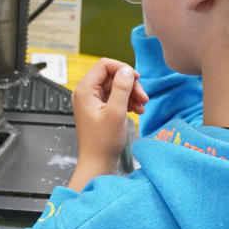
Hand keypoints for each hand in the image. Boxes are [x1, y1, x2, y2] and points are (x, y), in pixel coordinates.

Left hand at [69, 59, 148, 191]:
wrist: (98, 163)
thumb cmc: (103, 142)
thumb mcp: (116, 112)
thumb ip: (122, 88)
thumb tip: (127, 70)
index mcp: (85, 90)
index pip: (104, 65)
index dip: (122, 68)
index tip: (137, 79)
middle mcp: (86, 93)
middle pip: (112, 76)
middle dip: (130, 85)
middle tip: (144, 98)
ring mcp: (93, 101)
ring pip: (116, 87)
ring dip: (131, 94)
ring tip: (142, 106)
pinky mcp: (100, 109)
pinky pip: (115, 97)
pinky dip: (127, 102)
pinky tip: (137, 111)